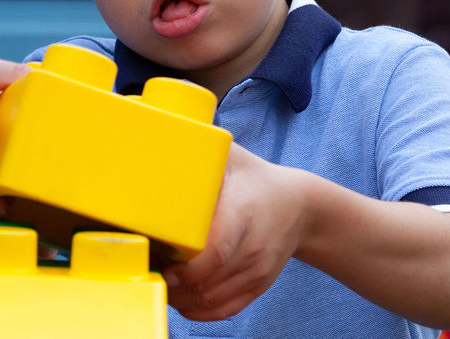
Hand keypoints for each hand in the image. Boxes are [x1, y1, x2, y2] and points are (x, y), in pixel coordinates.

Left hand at [163, 143, 309, 321]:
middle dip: (171, 283)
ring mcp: (257, 272)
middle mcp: (252, 249)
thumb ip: (199, 150)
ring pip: (211, 302)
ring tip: (159, 279)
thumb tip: (159, 139)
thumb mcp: (231, 156)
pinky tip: (178, 296)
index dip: (183, 267)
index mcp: (241, 214)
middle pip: (206, 284)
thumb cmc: (255, 178)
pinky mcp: (257, 286)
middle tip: (148, 267)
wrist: (301, 206)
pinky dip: (196, 310)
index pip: (212, 253)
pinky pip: (223, 310)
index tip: (158, 260)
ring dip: (178, 298)